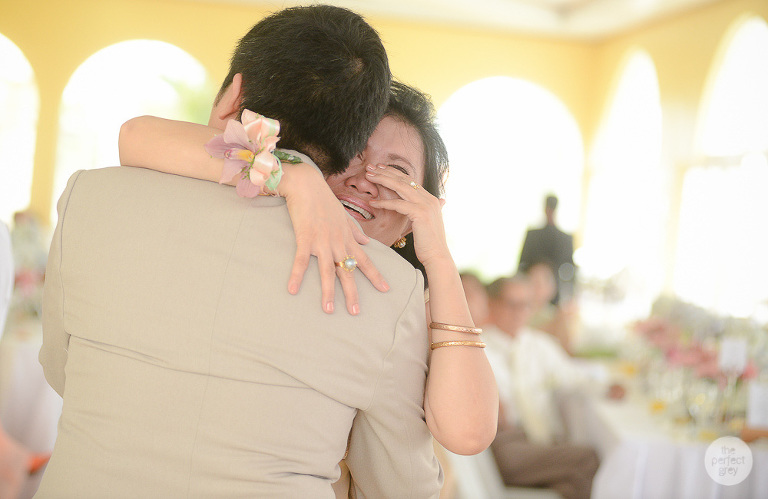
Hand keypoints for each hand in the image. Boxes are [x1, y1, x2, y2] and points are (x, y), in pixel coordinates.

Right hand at [280, 163, 388, 314]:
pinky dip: (296, 275)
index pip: (365, 260)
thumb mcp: (344, 216)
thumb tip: (366, 242)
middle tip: (356, 312)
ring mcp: (321, 242)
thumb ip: (355, 231)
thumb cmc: (324, 200)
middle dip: (352, 293)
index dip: (375, 276)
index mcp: (347, 238)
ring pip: (326, 271)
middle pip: (347, 271)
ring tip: (329, 310)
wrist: (307, 185)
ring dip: (328, 292)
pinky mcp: (304, 238)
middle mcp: (337, 243)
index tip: (386, 289)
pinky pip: (300, 261)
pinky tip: (292, 290)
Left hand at [365, 164, 450, 266]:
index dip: (394, 173)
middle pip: (404, 180)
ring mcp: (426, 205)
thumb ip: (425, 211)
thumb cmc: (429, 244)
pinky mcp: (420, 213)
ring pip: (401, 187)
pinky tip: (373, 203)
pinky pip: (398, 204)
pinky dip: (384, 203)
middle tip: (370, 167)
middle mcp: (429, 198)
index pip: (410, 180)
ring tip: (369, 176)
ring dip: (383, 180)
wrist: (437, 257)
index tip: (380, 168)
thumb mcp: (426, 223)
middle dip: (386, 172)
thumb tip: (437, 202)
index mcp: (430, 199)